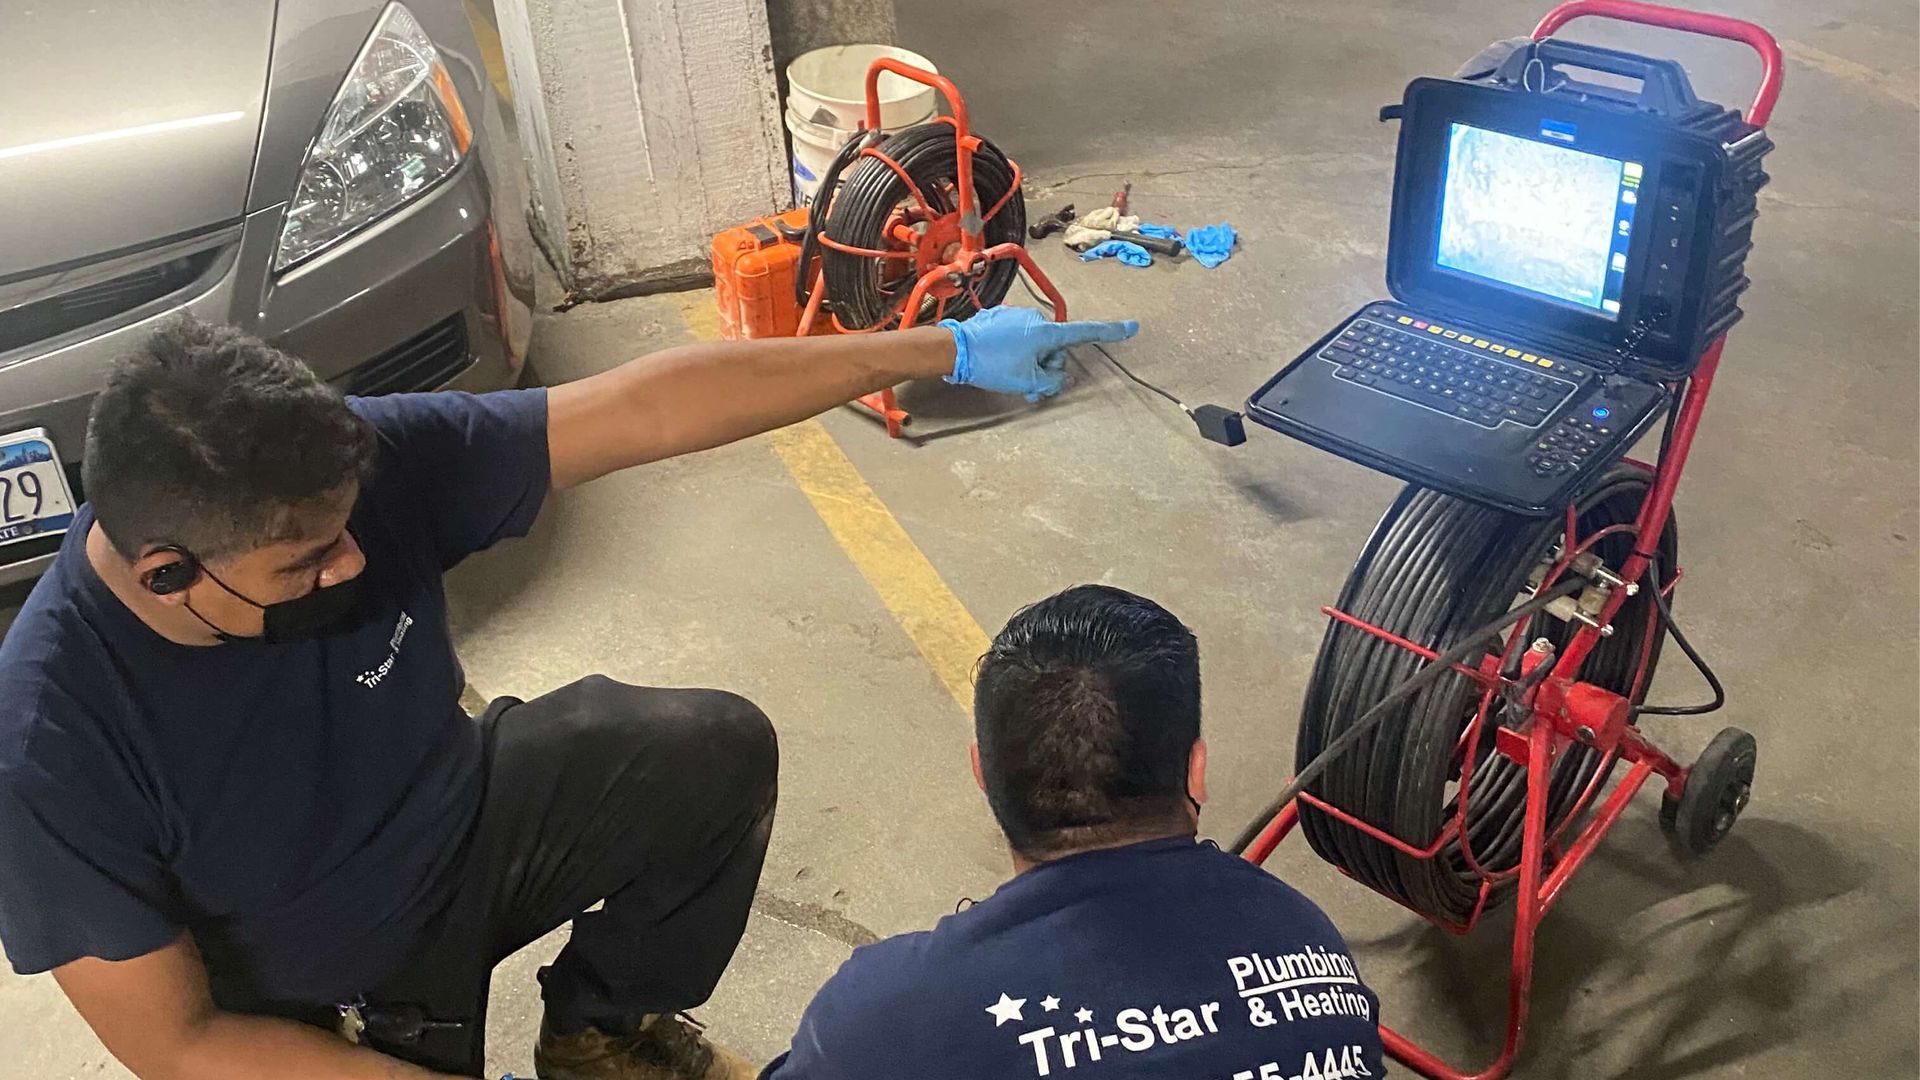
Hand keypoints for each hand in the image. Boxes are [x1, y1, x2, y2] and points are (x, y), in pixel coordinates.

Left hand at [941, 307, 1139, 401]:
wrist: (955, 349)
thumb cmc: (991, 363)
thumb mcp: (1027, 380)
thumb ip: (1051, 379)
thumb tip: (1059, 376)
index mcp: (1046, 332)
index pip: (1084, 333)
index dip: (1110, 332)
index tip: (1130, 327)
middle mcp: (1035, 319)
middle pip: (1055, 347)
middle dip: (1047, 367)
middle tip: (1032, 386)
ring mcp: (1017, 317)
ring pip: (1035, 345)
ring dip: (1030, 363)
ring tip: (1012, 378)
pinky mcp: (1001, 319)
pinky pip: (1019, 338)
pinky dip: (1016, 353)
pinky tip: (1000, 363)